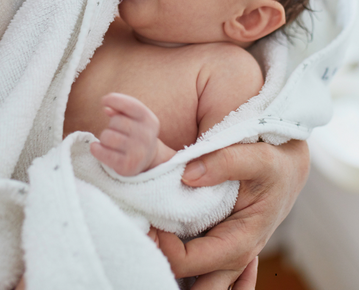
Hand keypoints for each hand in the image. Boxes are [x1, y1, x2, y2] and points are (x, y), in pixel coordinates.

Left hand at [90, 93, 174, 175]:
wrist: (149, 159)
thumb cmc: (136, 132)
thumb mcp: (134, 117)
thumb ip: (121, 108)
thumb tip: (106, 106)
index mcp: (149, 119)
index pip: (129, 104)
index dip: (113, 99)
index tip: (104, 101)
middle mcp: (146, 136)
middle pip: (115, 121)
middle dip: (111, 125)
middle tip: (117, 131)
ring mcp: (137, 152)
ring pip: (107, 136)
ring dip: (104, 138)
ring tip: (112, 142)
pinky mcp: (127, 166)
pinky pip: (102, 152)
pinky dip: (96, 149)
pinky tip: (98, 148)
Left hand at [153, 140, 308, 288]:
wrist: (286, 166)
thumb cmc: (274, 163)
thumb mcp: (257, 157)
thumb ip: (224, 162)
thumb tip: (187, 176)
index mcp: (240, 241)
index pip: (190, 262)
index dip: (164, 246)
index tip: (148, 220)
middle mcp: (233, 257)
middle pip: (197, 289)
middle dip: (168, 270)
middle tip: (146, 237)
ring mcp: (227, 256)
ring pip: (199, 286)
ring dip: (176, 273)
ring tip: (153, 244)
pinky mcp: (219, 246)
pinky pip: (202, 274)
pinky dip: (184, 271)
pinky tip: (170, 250)